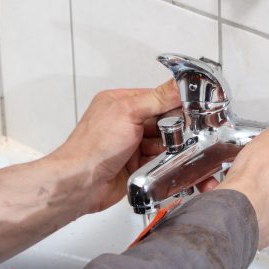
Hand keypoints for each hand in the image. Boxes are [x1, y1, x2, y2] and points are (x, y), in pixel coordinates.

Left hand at [49, 79, 180, 213]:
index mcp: (120, 102)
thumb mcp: (129, 112)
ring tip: (156, 152)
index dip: (173, 105)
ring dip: (165, 148)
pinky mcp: (135, 164)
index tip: (188, 112)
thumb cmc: (92, 147)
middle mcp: (125, 121)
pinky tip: (154, 164)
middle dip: (170, 130)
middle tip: (170, 136)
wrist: (81, 183)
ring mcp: (131, 144)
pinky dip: (160, 162)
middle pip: (163, 121)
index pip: (157, 97)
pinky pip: (158, 160)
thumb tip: (179, 84)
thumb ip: (158, 98)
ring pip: (163, 142)